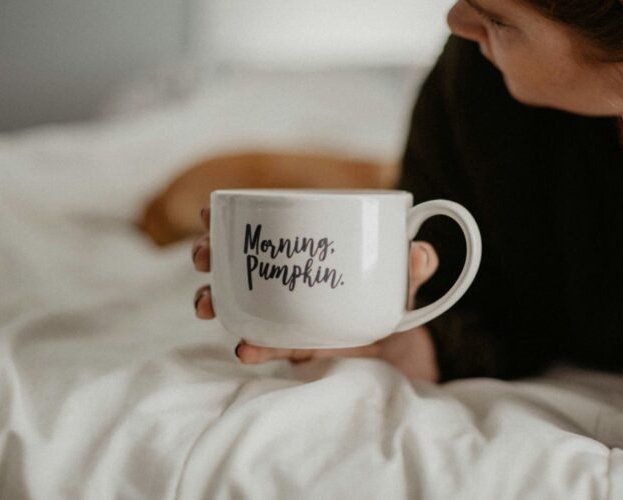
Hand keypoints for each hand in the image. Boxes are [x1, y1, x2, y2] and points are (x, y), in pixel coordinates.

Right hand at [192, 206, 441, 381]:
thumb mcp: (405, 275)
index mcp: (304, 253)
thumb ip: (415, 264)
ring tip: (206, 304)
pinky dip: (257, 347)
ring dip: (215, 302)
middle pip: (237, 264)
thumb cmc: (394, 297)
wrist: (409, 347)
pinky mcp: (300, 349)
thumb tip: (420, 253)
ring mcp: (288, 316)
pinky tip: (244, 346)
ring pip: (240, 305)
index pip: (262, 230)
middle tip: (202, 254)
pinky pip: (272, 346)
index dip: (230, 220)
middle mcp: (286, 282)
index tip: (208, 212)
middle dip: (210, 257)